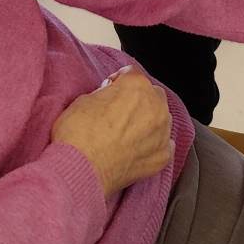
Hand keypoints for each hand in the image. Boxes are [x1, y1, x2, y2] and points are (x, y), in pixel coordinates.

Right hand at [52, 68, 173, 194]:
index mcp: (136, 86)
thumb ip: (105, 94)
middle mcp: (155, 105)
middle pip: (152, 95)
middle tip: (119, 113)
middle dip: (139, 100)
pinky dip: (153, 145)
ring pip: (161, 119)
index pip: (131, 74)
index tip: (111, 91)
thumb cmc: (79, 135)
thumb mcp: (84, 99)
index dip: (118, 82)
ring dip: (148, 122)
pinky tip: (136, 150)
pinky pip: (164, 145)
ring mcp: (162, 132)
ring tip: (127, 135)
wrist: (81, 169)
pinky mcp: (163, 156)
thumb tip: (109, 98)